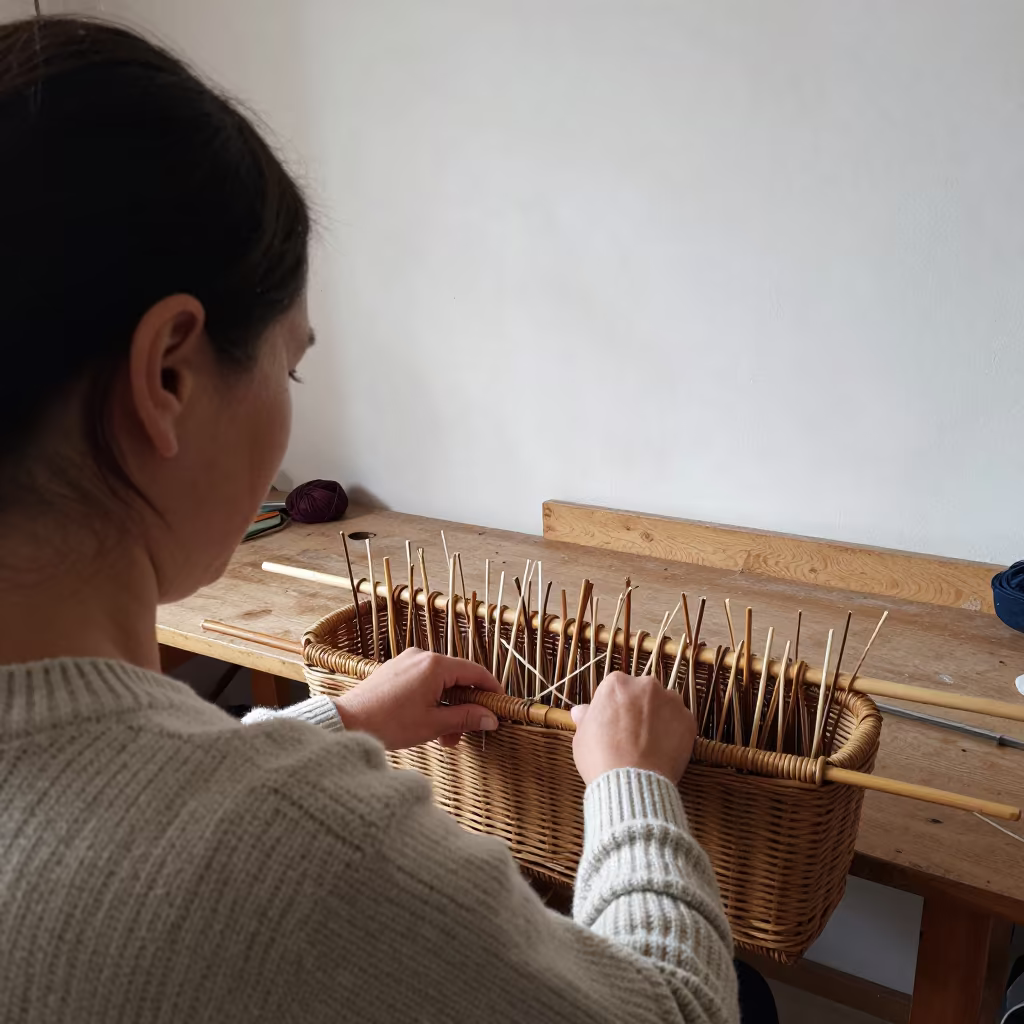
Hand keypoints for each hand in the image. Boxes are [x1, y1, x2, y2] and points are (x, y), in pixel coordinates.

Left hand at [333, 648, 501, 749]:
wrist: (347, 723)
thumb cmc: (388, 724)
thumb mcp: (433, 724)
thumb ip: (466, 718)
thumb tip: (491, 718)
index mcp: (434, 665)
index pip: (476, 672)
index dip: (492, 690)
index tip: (501, 706)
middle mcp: (421, 656)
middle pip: (458, 678)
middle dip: (465, 707)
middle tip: (467, 733)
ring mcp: (407, 661)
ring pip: (440, 683)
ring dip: (448, 708)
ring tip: (444, 738)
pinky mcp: (395, 670)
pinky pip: (424, 682)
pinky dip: (432, 701)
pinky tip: (428, 724)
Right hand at [569, 672, 695, 784]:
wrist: (632, 783)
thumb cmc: (601, 758)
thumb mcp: (582, 736)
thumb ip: (586, 718)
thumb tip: (581, 711)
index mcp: (617, 683)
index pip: (616, 689)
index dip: (615, 708)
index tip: (614, 724)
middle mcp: (646, 685)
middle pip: (643, 693)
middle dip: (639, 708)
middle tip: (632, 734)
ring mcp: (670, 701)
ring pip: (665, 705)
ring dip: (659, 717)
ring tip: (650, 744)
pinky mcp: (688, 720)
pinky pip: (681, 722)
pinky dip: (675, 733)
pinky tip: (663, 751)